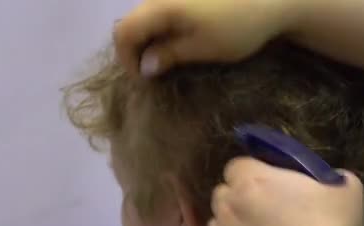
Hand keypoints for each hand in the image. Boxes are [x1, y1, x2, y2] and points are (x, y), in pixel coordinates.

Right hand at [113, 0, 300, 76]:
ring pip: (147, 15)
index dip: (127, 59)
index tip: (144, 81)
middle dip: (137, 50)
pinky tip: (180, 42)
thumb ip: (169, 54)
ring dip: (150, 39)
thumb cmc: (239, 26)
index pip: (123, 31)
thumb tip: (144, 67)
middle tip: (154, 74)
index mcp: (160, 5)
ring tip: (167, 60)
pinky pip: (162, 9)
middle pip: (132, 21)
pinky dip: (163, 28)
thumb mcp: (203, 48)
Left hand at [198, 158, 363, 225]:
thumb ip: (331, 178)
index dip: (250, 175)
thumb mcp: (346, 189)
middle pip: (222, 195)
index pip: (236, 167)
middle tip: (262, 215)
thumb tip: (331, 180)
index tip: (267, 186)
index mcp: (252, 180)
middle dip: (236, 201)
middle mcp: (228, 206)